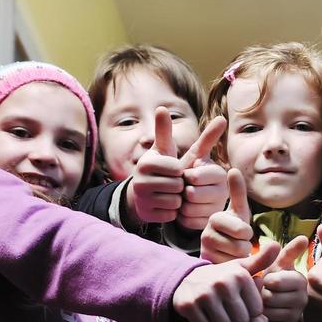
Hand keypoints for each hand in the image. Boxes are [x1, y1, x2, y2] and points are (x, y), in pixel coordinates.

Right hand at [130, 110, 227, 225]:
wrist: (143, 193)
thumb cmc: (159, 167)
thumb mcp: (163, 149)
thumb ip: (165, 130)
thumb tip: (162, 107)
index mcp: (146, 163)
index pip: (178, 169)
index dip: (181, 171)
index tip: (174, 170)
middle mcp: (140, 181)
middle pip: (178, 186)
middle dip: (180, 186)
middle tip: (172, 184)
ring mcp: (141, 200)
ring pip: (176, 202)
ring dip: (178, 199)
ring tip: (169, 193)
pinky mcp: (146, 215)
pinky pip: (171, 215)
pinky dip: (172, 211)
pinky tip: (164, 205)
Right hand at [173, 240, 280, 321]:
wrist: (187, 280)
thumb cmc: (223, 278)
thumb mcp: (241, 269)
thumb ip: (261, 261)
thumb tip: (277, 245)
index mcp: (240, 275)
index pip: (256, 312)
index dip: (249, 312)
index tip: (241, 305)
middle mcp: (223, 283)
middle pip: (241, 321)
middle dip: (236, 321)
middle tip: (228, 312)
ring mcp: (204, 294)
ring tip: (218, 314)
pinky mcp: (188, 305)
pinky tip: (205, 316)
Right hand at [200, 169, 254, 262]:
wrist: (222, 253)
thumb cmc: (234, 230)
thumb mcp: (239, 212)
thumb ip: (237, 193)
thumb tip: (233, 169)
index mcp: (215, 218)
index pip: (239, 228)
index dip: (246, 232)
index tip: (244, 233)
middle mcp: (205, 234)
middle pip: (239, 244)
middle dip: (245, 245)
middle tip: (239, 243)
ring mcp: (205, 251)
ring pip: (236, 257)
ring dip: (241, 256)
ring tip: (233, 251)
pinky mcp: (208, 265)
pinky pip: (231, 267)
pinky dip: (234, 266)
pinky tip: (228, 261)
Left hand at [260, 236, 309, 321]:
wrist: (273, 302)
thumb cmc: (274, 279)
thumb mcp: (279, 264)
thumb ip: (289, 251)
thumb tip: (304, 237)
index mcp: (301, 281)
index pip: (274, 281)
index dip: (264, 280)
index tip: (267, 279)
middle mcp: (303, 300)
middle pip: (269, 298)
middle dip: (261, 295)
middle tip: (262, 292)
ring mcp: (295, 316)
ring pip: (267, 312)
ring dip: (258, 308)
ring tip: (261, 302)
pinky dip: (260, 321)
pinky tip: (261, 314)